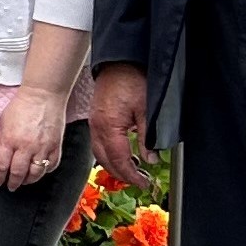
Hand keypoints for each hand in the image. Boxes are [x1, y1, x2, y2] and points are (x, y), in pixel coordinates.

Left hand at [0, 87, 72, 189]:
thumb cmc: (20, 107)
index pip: (1, 166)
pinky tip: (39, 171)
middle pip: (18, 173)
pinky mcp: (56, 146)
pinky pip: (51, 166)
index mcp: (9, 140)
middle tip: (11, 186)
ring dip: (28, 180)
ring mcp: (43, 148)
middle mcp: (26, 146)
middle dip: (13, 183)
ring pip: (36, 173)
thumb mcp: (1, 123)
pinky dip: (45, 172)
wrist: (42, 96)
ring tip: (24, 181)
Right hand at [90, 64, 157, 187]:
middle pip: (106, 161)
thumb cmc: (132, 80)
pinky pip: (99, 144)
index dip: (132, 175)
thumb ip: (147, 138)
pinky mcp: (96, 119)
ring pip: (100, 154)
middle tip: (139, 182)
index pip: (119, 160)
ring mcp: (94, 123)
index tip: (144, 184)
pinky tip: (122, 155)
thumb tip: (150, 159)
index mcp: (109, 127)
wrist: (119, 62)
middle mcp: (97, 128)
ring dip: (115, 166)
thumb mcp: (146, 110)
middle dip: (122, 175)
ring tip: (132, 172)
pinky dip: (110, 154)